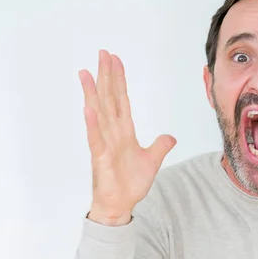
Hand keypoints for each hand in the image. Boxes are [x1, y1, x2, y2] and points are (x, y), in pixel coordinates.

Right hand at [80, 50, 176, 225]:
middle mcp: (112, 133)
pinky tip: (89, 108)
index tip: (115, 60)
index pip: (121, 99)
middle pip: (109, 98)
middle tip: (102, 53)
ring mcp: (104, 143)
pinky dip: (93, 124)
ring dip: (93, 93)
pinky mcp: (101, 157)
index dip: (119, 79)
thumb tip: (171, 136)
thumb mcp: (152, 160)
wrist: (120, 205)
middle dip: (106, 76)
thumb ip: (161, 146)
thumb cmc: (130, 183)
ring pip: (98, 113)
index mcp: (124, 131)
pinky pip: (96, 138)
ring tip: (86, 73)